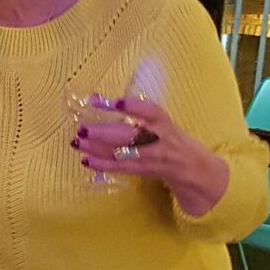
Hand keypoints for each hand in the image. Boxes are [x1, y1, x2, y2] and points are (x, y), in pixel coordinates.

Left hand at [74, 95, 229, 217]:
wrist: (193, 167)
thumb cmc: (170, 137)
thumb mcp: (160, 121)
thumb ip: (136, 112)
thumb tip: (99, 99)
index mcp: (164, 123)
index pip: (150, 112)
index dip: (134, 107)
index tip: (116, 102)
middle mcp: (158, 140)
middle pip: (130, 136)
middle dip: (105, 133)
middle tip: (83, 128)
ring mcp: (151, 157)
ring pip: (121, 153)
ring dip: (96, 149)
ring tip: (77, 142)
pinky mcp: (144, 170)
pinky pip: (121, 168)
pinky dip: (102, 164)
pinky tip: (86, 160)